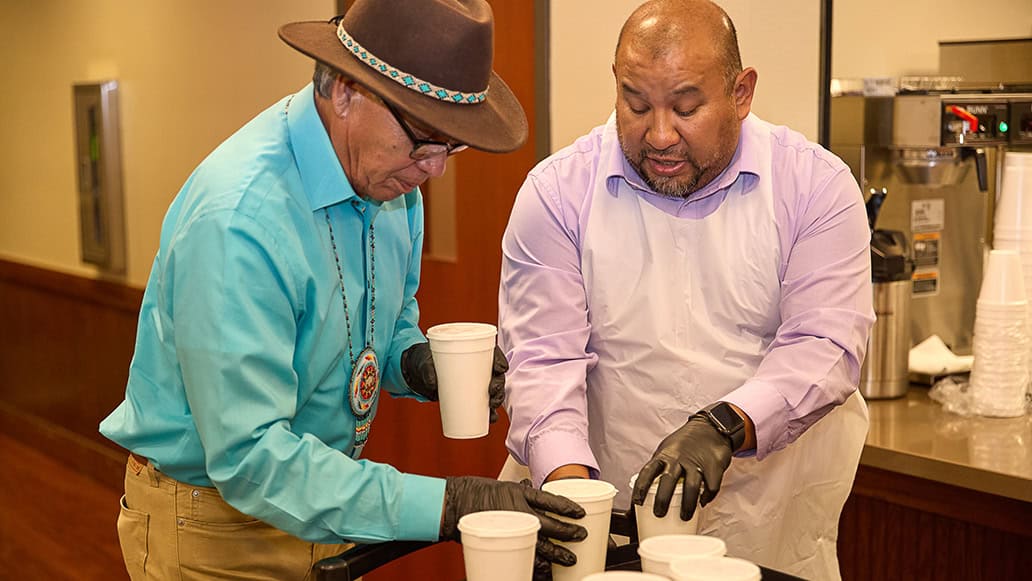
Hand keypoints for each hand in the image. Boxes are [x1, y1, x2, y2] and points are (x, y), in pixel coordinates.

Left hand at [401, 343, 508, 421]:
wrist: (419, 374)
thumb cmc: (425, 361)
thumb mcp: (424, 362)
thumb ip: (427, 370)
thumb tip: (432, 384)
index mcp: (471, 351)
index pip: (492, 353)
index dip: (500, 360)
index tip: (499, 368)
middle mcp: (477, 367)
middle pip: (496, 374)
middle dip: (499, 383)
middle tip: (492, 391)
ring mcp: (475, 382)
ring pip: (493, 390)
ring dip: (497, 399)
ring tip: (492, 406)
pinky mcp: (470, 396)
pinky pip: (484, 405)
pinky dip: (489, 413)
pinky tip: (491, 419)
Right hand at [441, 476, 586, 574]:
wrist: (453, 503)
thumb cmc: (475, 492)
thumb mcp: (502, 485)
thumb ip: (522, 493)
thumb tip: (537, 492)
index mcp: (519, 495)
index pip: (551, 501)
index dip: (568, 507)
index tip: (580, 513)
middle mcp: (518, 512)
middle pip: (551, 526)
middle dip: (569, 533)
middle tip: (581, 536)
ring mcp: (511, 529)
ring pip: (541, 546)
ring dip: (557, 554)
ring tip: (570, 559)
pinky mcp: (502, 543)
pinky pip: (524, 557)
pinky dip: (536, 566)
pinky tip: (546, 571)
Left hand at [631, 415, 732, 520]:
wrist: (710, 428)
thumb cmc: (685, 442)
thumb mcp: (667, 449)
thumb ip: (659, 466)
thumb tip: (644, 489)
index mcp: (664, 455)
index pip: (648, 472)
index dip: (640, 488)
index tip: (637, 502)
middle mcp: (679, 458)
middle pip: (668, 482)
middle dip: (662, 500)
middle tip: (659, 514)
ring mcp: (696, 463)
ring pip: (691, 488)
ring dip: (687, 506)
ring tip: (684, 517)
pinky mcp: (713, 467)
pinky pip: (710, 487)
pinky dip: (706, 498)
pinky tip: (702, 503)